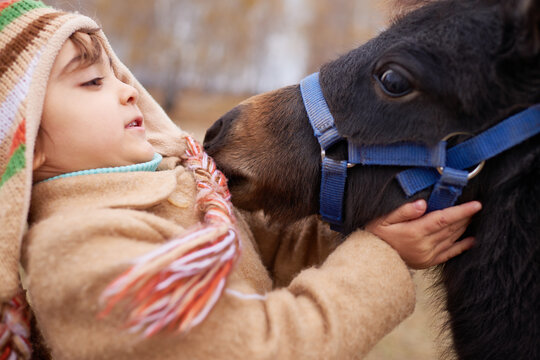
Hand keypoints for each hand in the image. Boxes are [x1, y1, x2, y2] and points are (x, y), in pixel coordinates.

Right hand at [365, 200, 481, 268]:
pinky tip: (470, 240)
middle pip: (451, 228)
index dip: (461, 211)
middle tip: (475, 207)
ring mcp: (427, 255)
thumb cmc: (376, 235)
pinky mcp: (428, 262)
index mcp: (415, 232)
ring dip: (463, 227)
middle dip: (465, 217)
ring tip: (472, 217)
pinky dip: (461, 246)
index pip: (443, 219)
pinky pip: (449, 254)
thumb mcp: (384, 219)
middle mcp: (424, 245)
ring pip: (452, 238)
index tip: (476, 205)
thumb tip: (422, 204)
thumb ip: (404, 211)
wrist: (373, 258)